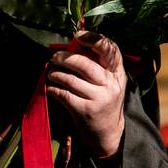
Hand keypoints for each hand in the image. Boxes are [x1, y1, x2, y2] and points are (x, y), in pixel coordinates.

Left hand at [46, 30, 126, 156]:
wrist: (108, 132)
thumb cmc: (103, 99)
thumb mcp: (108, 81)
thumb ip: (97, 62)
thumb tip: (72, 42)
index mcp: (117, 73)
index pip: (111, 50)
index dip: (94, 39)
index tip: (78, 35)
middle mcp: (110, 85)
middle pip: (85, 64)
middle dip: (65, 58)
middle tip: (54, 58)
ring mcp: (99, 98)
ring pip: (71, 79)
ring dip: (55, 74)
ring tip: (51, 73)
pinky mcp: (86, 110)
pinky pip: (63, 94)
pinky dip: (53, 88)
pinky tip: (50, 87)